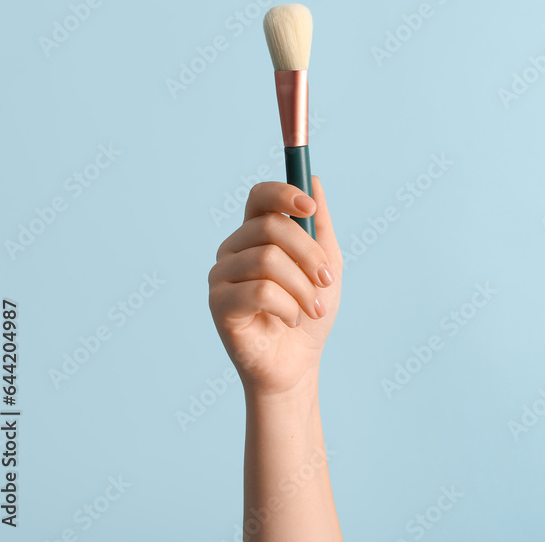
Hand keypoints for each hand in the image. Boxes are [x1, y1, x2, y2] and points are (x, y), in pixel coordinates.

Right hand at [208, 176, 342, 397]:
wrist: (298, 362)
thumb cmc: (310, 312)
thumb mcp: (326, 265)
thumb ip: (319, 225)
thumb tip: (313, 180)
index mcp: (257, 234)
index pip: (260, 196)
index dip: (284, 194)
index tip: (309, 209)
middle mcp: (234, 249)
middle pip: (269, 227)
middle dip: (308, 253)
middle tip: (326, 281)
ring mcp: (222, 275)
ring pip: (267, 261)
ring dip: (302, 287)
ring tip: (312, 308)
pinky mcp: (218, 304)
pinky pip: (259, 291)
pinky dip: (287, 306)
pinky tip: (291, 319)